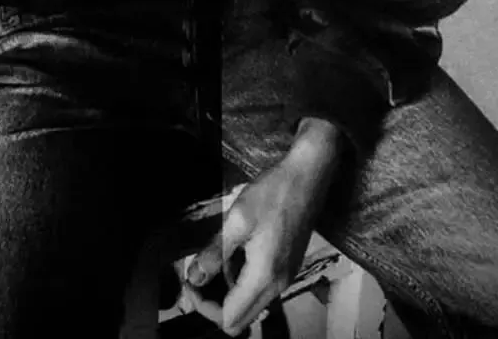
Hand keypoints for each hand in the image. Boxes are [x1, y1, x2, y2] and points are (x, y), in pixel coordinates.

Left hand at [182, 119, 342, 335]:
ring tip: (211, 261)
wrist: (307, 177)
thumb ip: (214, 253)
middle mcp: (278, 285)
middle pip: (241, 319)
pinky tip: (232, 254)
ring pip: (250, 305)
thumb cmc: (273, 193)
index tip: (190, 281)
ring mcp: (285, 277)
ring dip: (227, 292)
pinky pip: (260, 289)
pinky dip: (241, 281)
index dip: (203, 306)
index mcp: (265, 277)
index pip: (229, 318)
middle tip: (197, 276)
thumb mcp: (237, 220)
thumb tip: (194, 278)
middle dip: (214, 305)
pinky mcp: (287, 266)